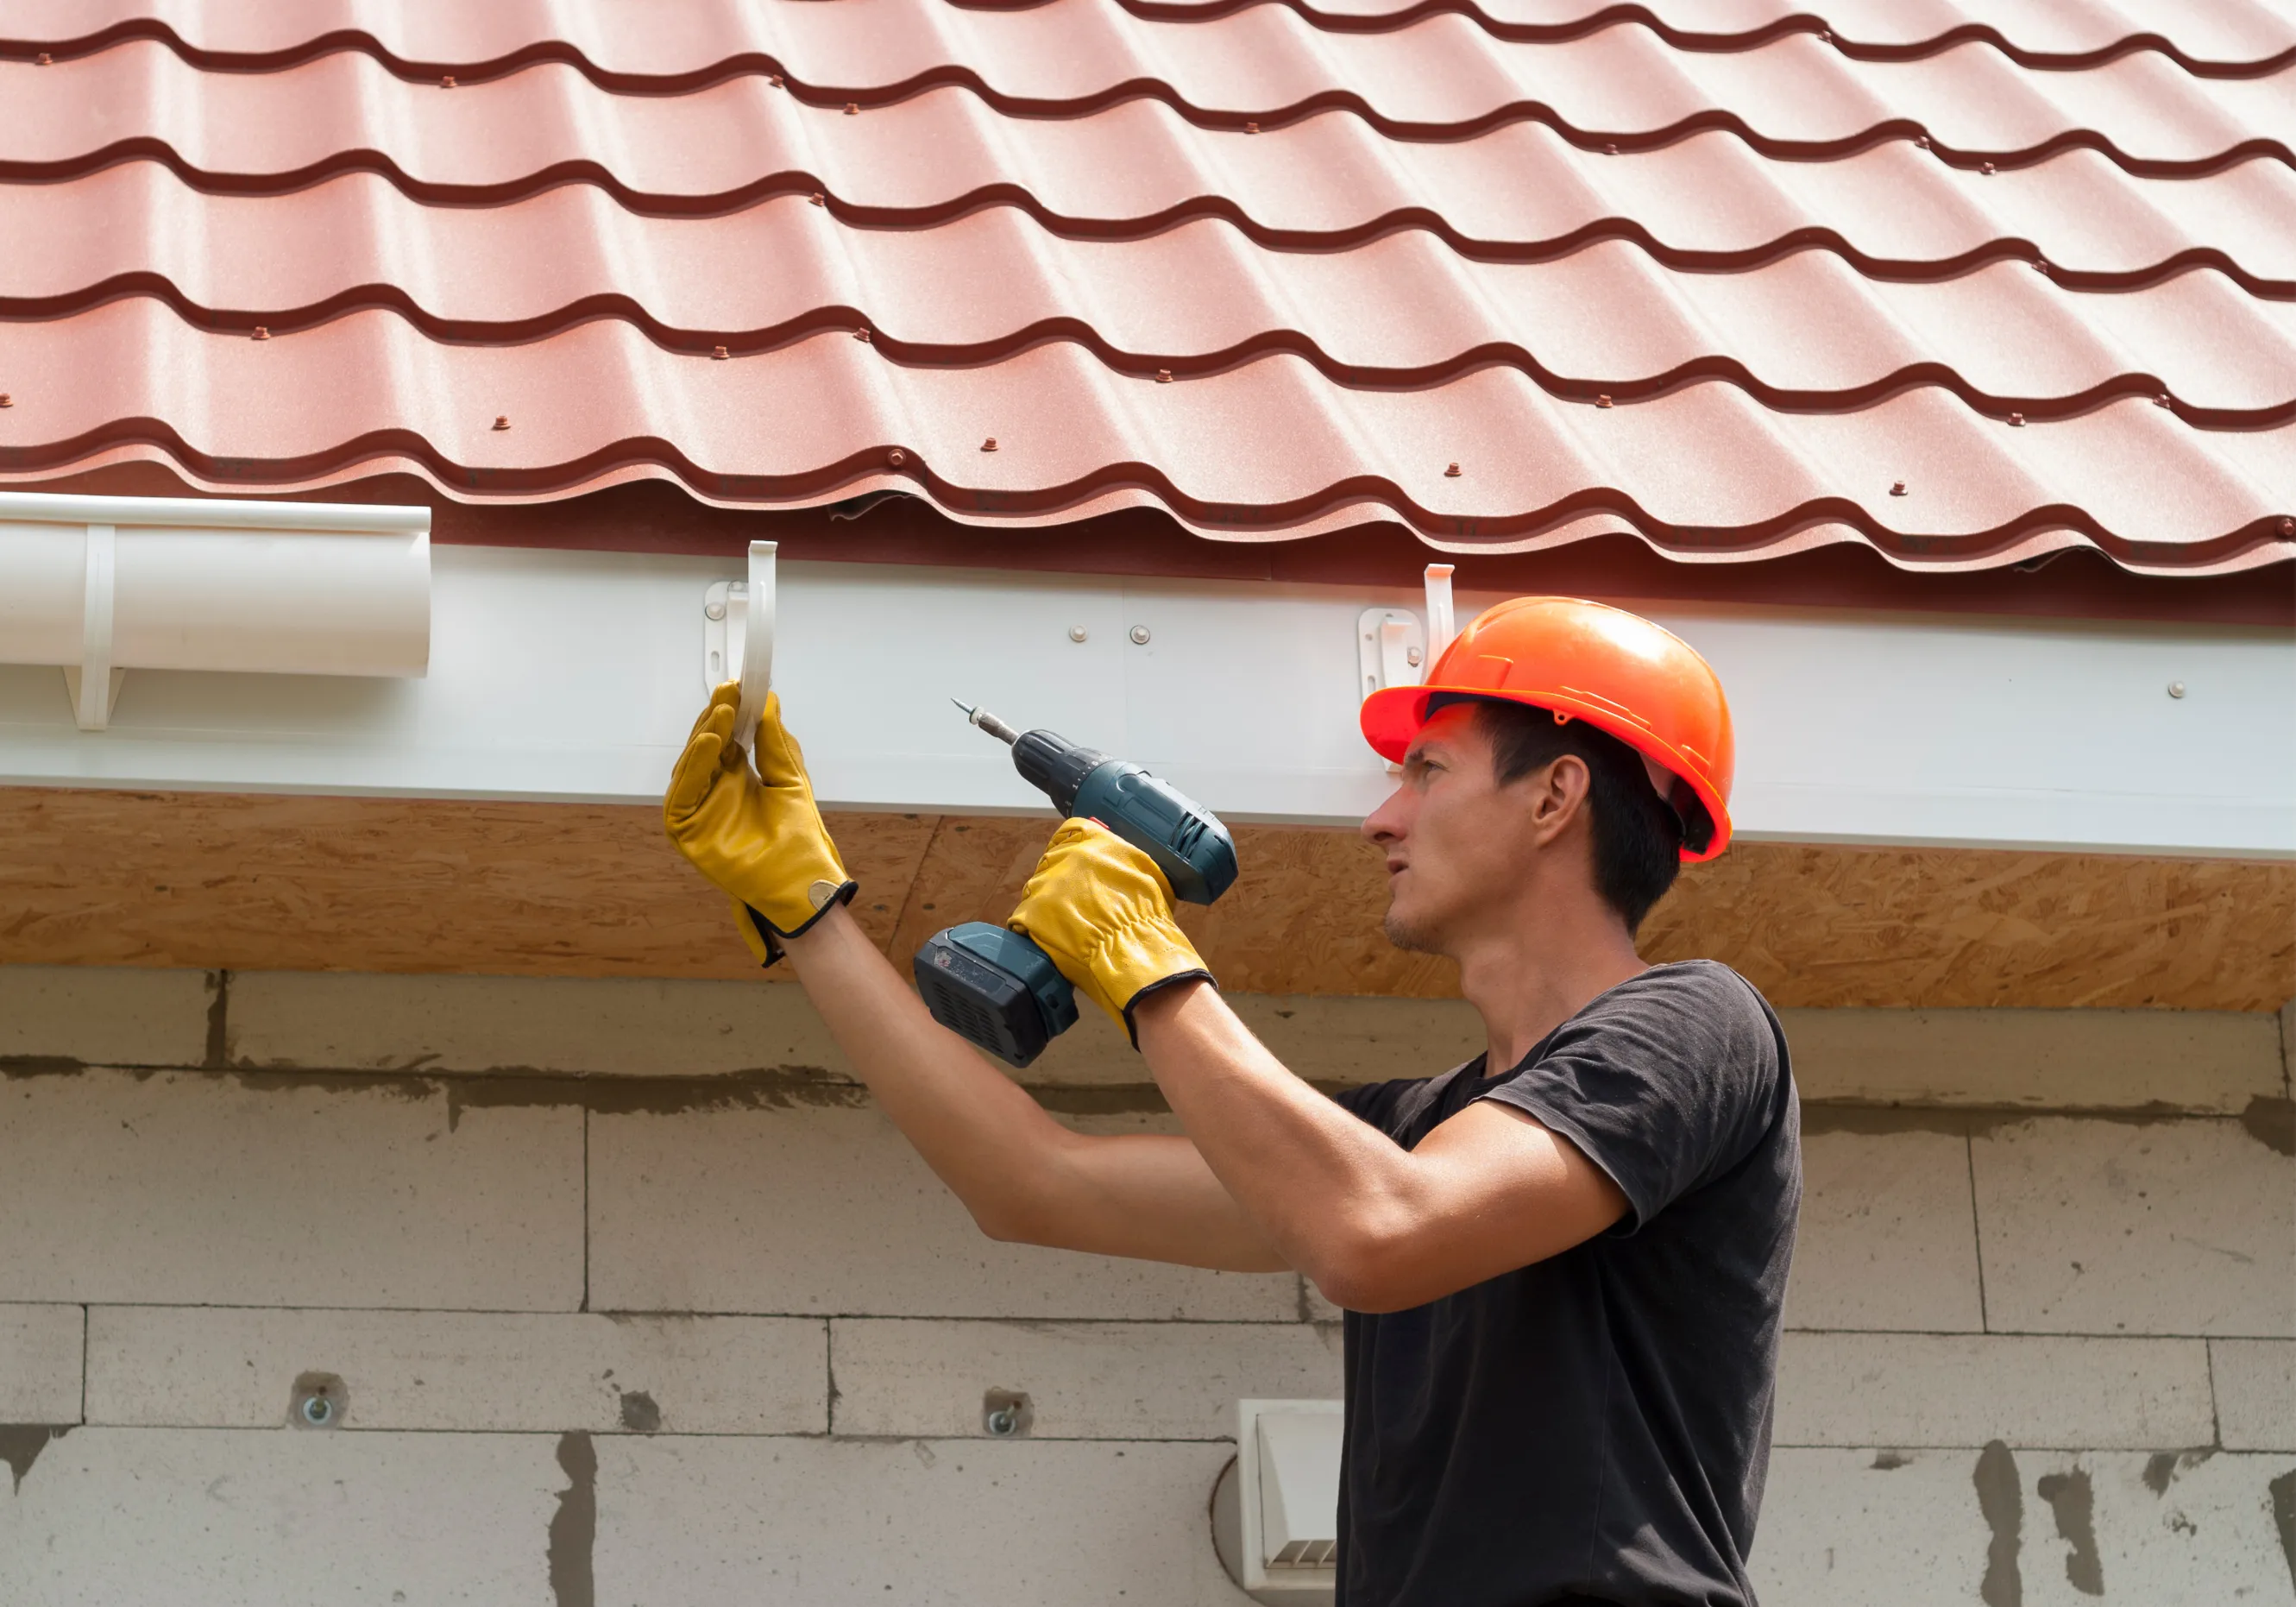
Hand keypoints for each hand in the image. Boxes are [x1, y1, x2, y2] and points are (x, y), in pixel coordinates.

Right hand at [664, 683, 854, 963]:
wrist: (800, 881)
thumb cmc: (797, 840)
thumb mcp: (790, 780)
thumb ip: (776, 743)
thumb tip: (769, 702)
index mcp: (737, 776)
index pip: (727, 736)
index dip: (731, 710)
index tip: (740, 685)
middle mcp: (713, 789)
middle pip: (706, 745)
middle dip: (717, 716)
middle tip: (729, 692)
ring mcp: (697, 808)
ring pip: (692, 763)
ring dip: (706, 734)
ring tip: (723, 712)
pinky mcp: (685, 828)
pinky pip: (683, 792)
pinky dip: (694, 765)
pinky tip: (711, 743)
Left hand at [1008, 819, 1213, 1041]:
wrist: (1134, 950)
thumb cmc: (1146, 917)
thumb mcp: (1145, 873)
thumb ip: (1121, 860)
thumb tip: (1110, 862)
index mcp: (1094, 842)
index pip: (1069, 833)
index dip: (1069, 849)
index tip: (1072, 864)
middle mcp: (1066, 857)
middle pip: (1050, 862)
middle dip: (1059, 881)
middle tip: (1073, 904)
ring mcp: (1046, 884)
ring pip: (1036, 889)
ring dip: (1046, 905)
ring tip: (1066, 926)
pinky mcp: (1031, 912)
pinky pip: (1023, 918)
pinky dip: (1034, 929)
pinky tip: (1051, 939)